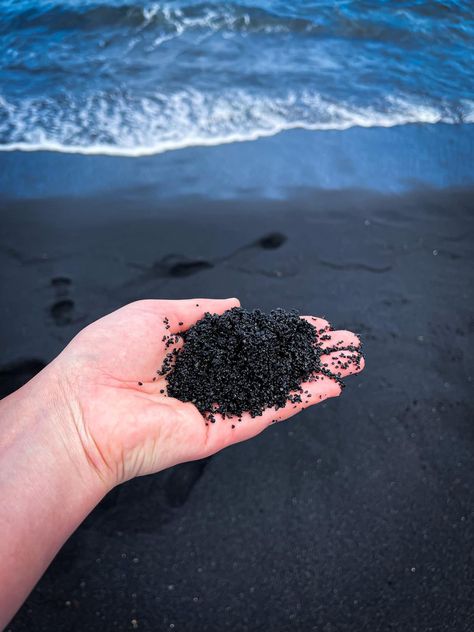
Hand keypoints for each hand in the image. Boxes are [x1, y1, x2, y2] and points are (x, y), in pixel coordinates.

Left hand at [50, 298, 363, 490]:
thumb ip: (199, 311)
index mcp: (193, 354)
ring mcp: (219, 406)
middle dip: (308, 353)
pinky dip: (300, 400)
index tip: (311, 323)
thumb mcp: (154, 314)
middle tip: (344, 342)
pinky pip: (267, 412)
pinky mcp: (221, 430)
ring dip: (315, 376)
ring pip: (277, 389)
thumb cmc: (107, 355)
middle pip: (271, 365)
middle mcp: (211, 380)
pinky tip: (328, 387)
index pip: (249, 341)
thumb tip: (235, 304)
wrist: (83, 406)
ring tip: (351, 362)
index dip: (281, 331)